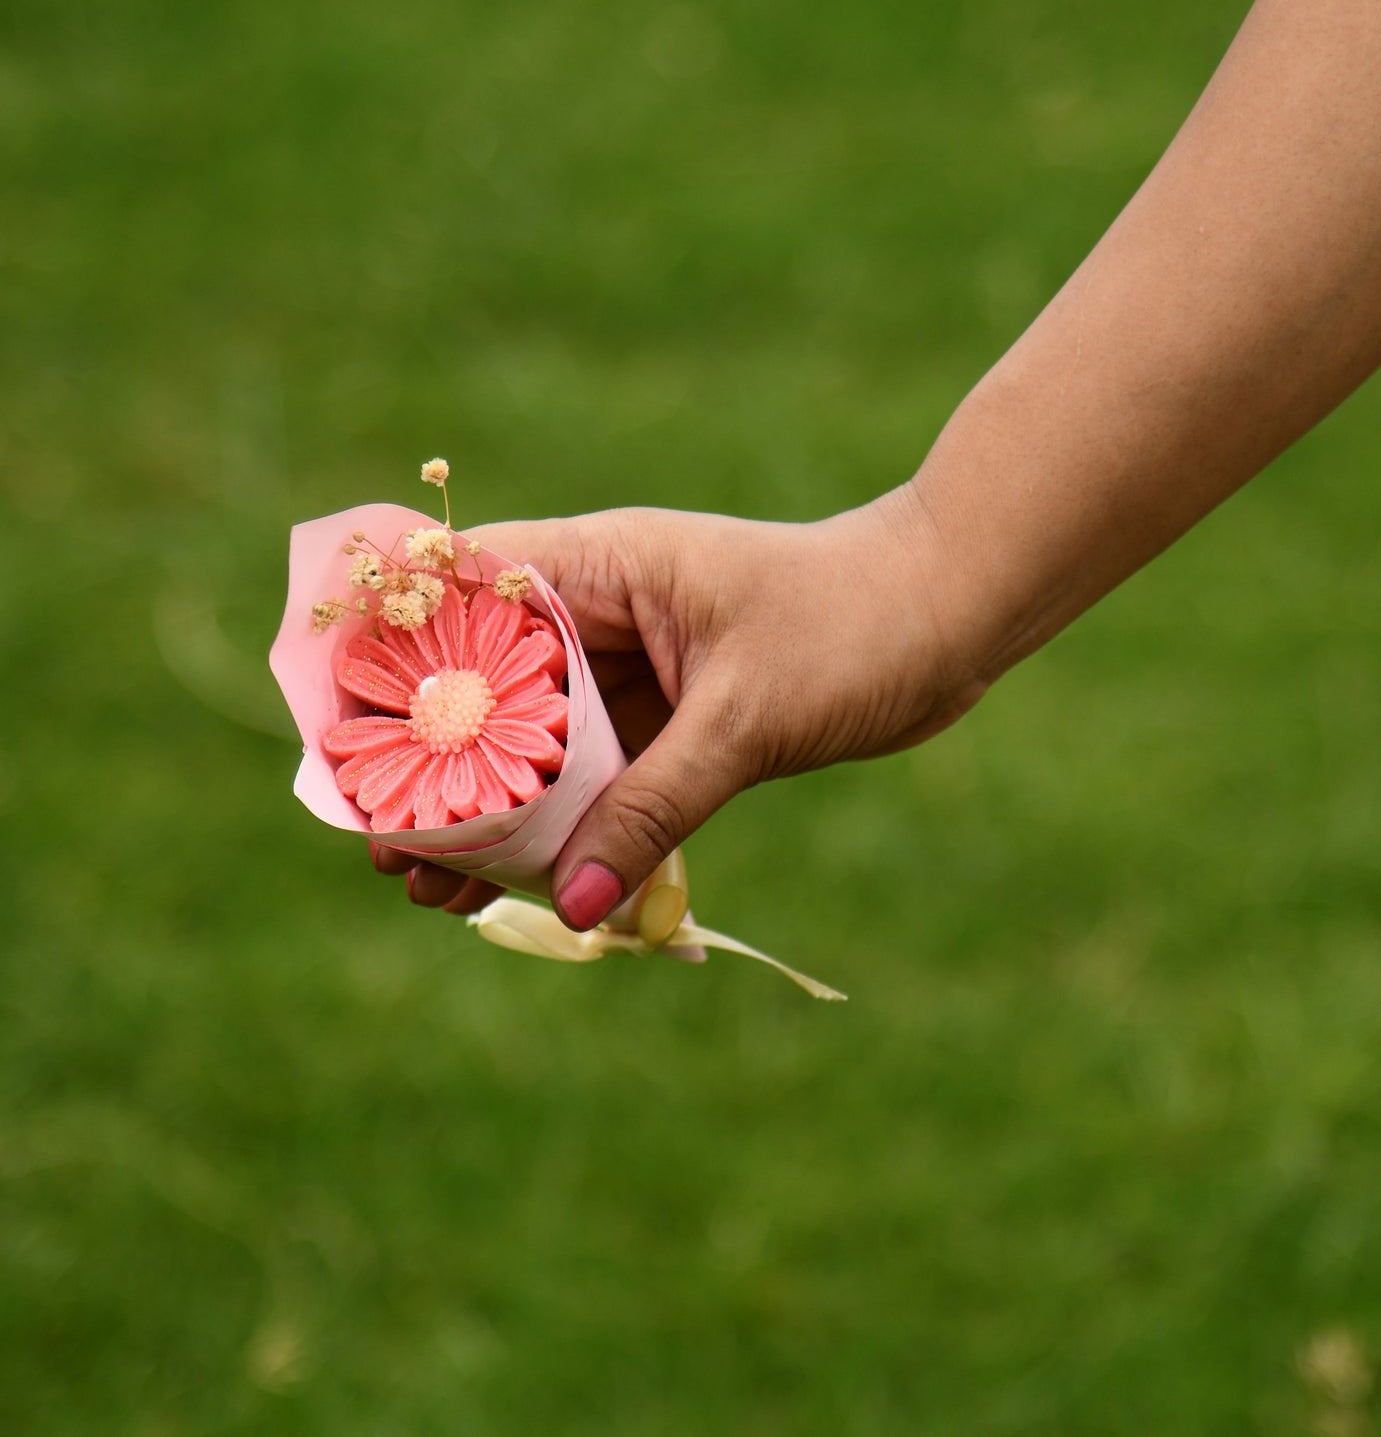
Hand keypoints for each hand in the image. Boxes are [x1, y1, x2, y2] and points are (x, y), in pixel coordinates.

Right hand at [378, 491, 986, 929]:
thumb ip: (655, 805)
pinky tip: (536, 886)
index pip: (458, 590)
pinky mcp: (674, 716)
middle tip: (386, 851)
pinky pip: (600, 775)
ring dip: (494, 813)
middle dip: (434, 768)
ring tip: (437, 892)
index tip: (343, 738)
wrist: (949, 616)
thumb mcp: (746, 718)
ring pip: (540, 742)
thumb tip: (577, 906)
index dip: (392, 658)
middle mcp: (604, 610)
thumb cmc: (855, 626)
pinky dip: (568, 826)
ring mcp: (637, 666)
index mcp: (601, 562)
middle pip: (484, 685)